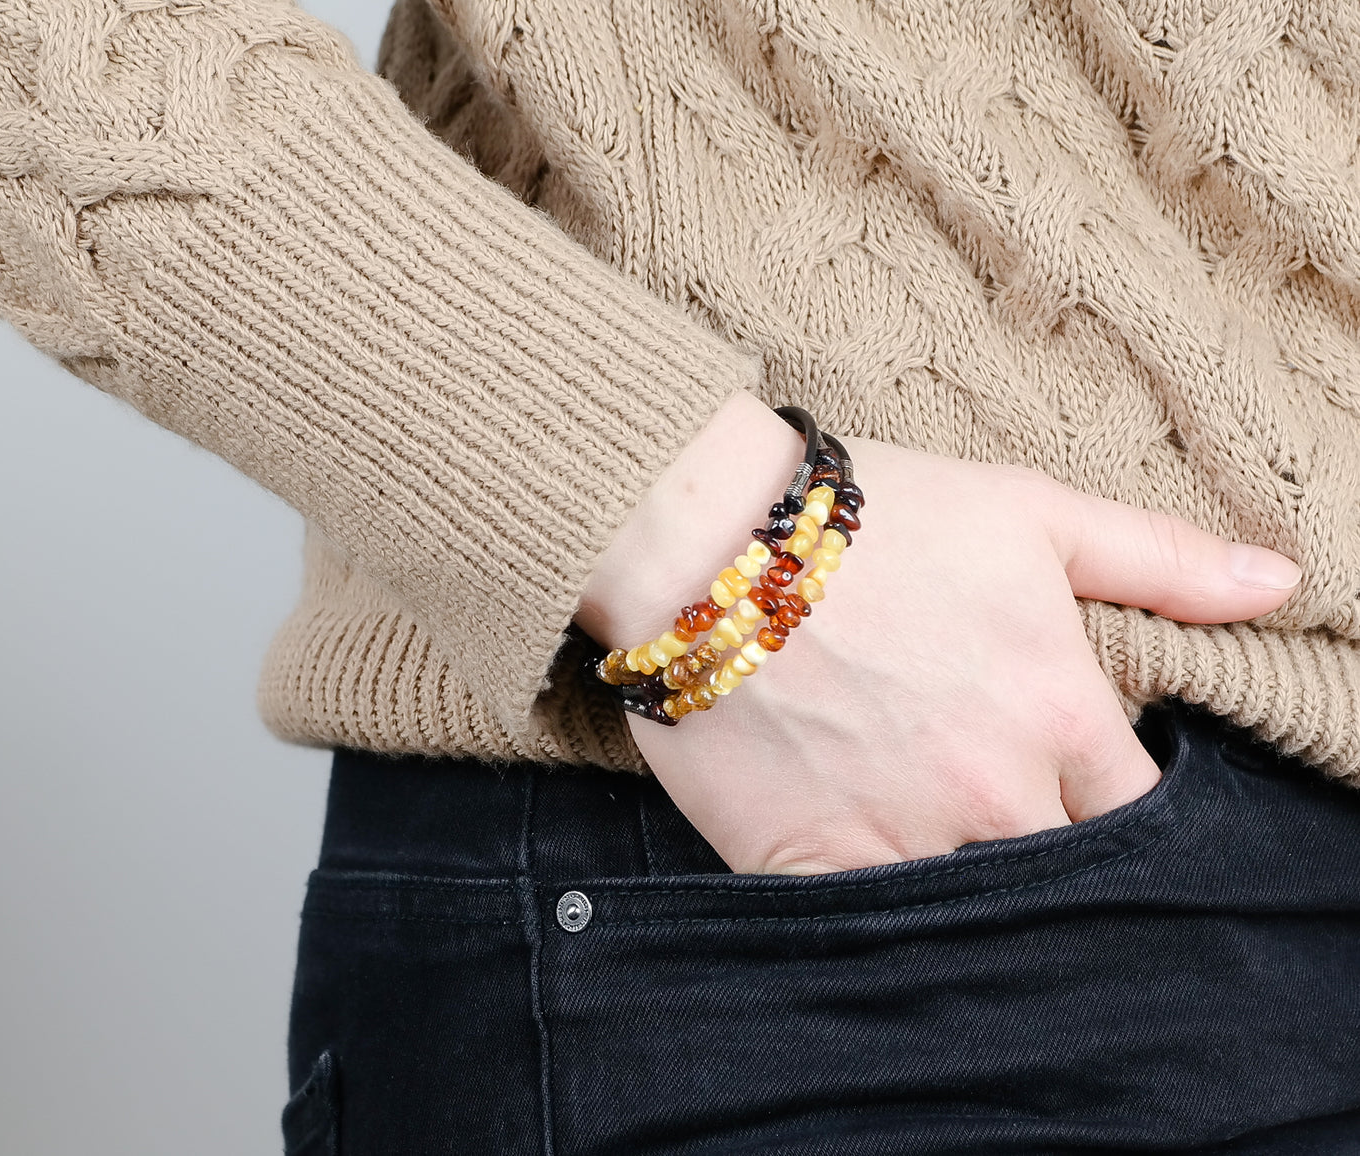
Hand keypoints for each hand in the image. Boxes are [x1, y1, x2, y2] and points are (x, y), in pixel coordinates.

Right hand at [576, 394, 1301, 873]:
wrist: (711, 540)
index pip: (1135, 809)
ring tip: (923, 822)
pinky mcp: (811, 860)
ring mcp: (902, 834)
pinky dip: (878, 911)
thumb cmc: (875, 515)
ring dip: (961, 874)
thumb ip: (1160, 559)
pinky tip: (863, 862)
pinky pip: (871, 924)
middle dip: (1039, 841)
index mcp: (1058, 712)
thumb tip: (1279, 584)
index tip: (1072, 779)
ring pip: (974, 905)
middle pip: (1058, 865)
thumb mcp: (1028, 514)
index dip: (1109, 798)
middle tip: (987, 798)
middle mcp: (993, 790)